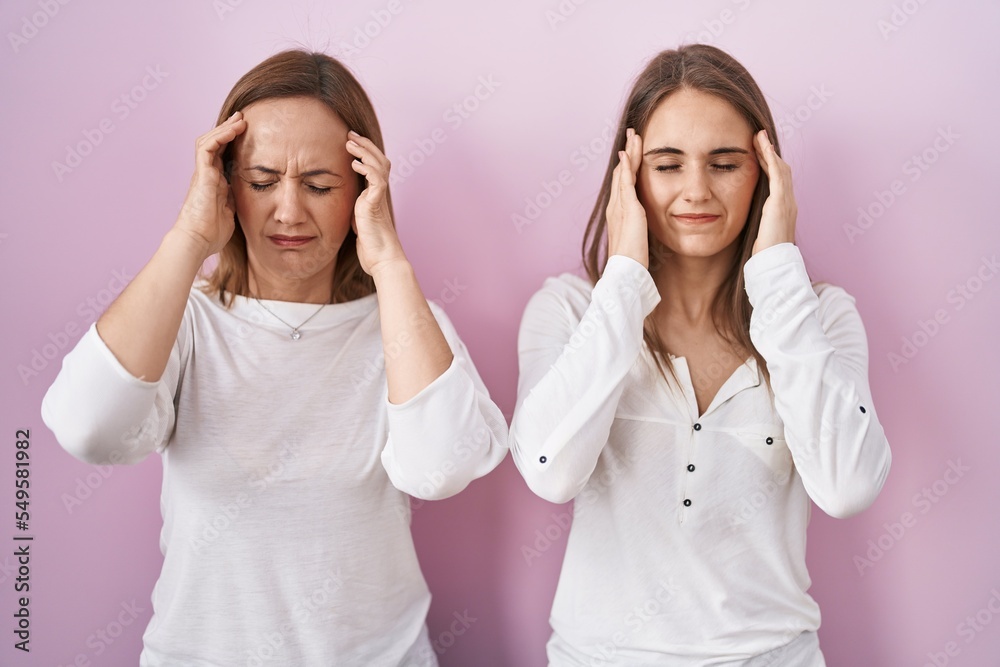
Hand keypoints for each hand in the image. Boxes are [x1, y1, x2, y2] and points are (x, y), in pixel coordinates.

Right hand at [173, 111, 246, 260]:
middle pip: (214, 144)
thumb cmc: (211, 233)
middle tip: (242, 118)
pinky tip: (234, 129)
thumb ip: (233, 200)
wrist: (197, 241)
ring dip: (225, 128)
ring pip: (209, 141)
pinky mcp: (201, 175)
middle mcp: (206, 175)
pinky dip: (220, 136)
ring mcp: (202, 174)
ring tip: (240, 119)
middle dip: (228, 130)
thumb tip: (243, 194)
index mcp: (214, 183)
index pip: (222, 156)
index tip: (246, 133)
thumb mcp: (229, 212)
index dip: (232, 143)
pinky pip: (207, 148)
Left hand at [347, 131, 407, 275]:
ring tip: (350, 142)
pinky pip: (376, 181)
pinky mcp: (377, 205)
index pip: (374, 167)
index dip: (364, 153)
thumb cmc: (371, 246)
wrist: (383, 261)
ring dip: (365, 152)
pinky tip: (355, 164)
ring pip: (379, 166)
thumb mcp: (358, 222)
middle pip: (379, 160)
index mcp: (374, 196)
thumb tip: (348, 205)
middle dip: (365, 145)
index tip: (350, 142)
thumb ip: (355, 209)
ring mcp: (379, 199)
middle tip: (350, 134)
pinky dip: (367, 169)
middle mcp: (379, 194)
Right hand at [606, 128, 648, 267]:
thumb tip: (644, 227)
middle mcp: (615, 207)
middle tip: (632, 136)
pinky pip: (625, 182)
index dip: (627, 166)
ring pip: (623, 173)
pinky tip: (628, 154)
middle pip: (620, 173)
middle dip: (627, 154)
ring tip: (633, 137)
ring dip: (628, 154)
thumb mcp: (638, 240)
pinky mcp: (627, 209)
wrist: (625, 271)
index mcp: (617, 213)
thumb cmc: (632, 262)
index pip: (622, 183)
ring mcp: (619, 207)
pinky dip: (626, 167)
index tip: (632, 152)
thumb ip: (639, 229)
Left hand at [751, 129, 796, 254]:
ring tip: (759, 136)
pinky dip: (770, 158)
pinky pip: (777, 174)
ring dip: (769, 150)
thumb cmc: (765, 254)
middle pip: (781, 169)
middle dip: (769, 153)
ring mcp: (787, 200)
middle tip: (758, 137)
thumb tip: (743, 220)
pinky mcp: (781, 201)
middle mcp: (788, 201)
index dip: (768, 164)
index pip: (777, 180)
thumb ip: (756, 223)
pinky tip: (762, 146)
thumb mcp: (759, 234)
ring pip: (780, 168)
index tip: (758, 152)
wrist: (775, 263)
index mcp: (783, 208)